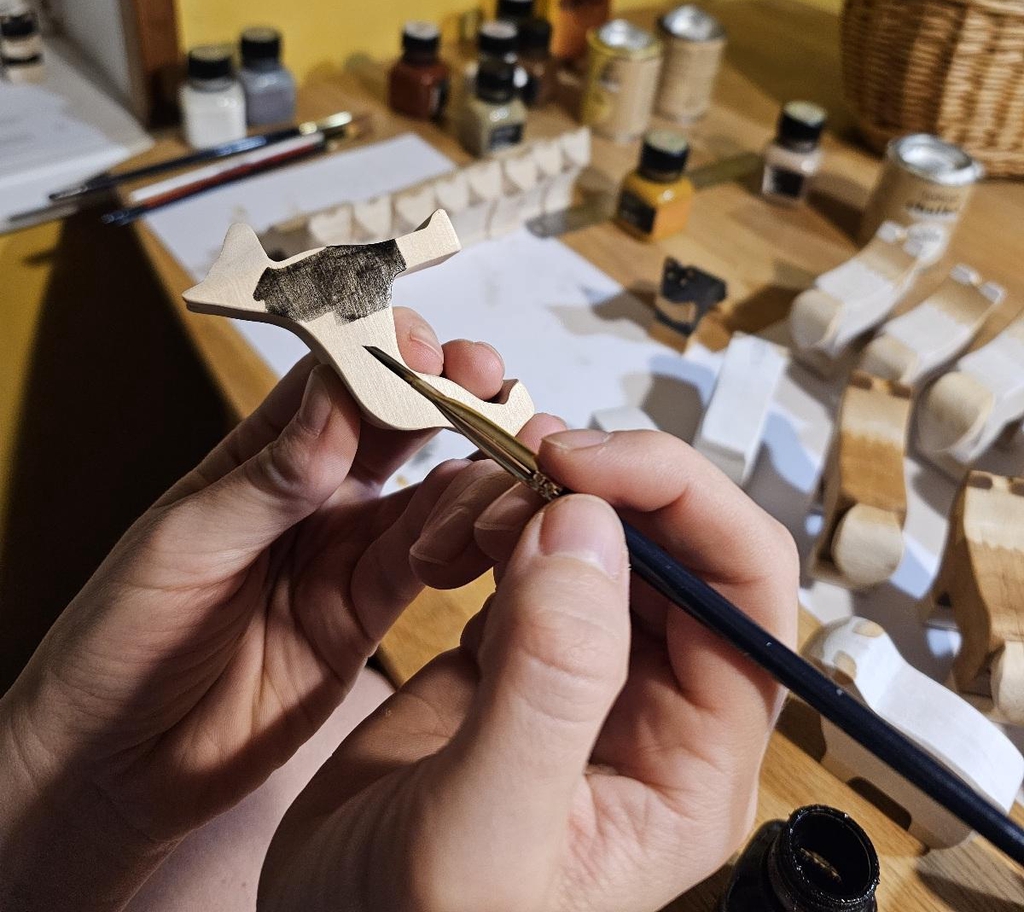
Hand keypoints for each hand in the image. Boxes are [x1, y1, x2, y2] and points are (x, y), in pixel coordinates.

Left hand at [0, 311, 531, 909]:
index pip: (334, 376)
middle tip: (485, 379)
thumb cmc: (117, 639)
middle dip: (446, 389)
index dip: (382, 349)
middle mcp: (313, 492)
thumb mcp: (185, 544)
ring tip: (502, 454)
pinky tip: (485, 522)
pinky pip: (427, 566)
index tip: (422, 346)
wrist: (109, 768)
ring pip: (426, 491)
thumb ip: (270, 481)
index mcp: (259, 453)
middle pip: (396, 420)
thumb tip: (340, 398)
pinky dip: (462, 539)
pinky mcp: (366, 618)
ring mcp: (345, 553)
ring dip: (469, 465)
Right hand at [259, 429, 798, 911]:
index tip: (591, 466)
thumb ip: (547, 685)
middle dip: (609, 487)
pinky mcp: (513, 656)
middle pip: (680, 547)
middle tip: (524, 463)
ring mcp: (581, 676)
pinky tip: (452, 539)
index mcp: (689, 765)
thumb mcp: (486, 832)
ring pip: (604, 538)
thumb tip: (586, 527)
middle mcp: (652, 711)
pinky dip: (494, 520)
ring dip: (546, 497)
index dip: (686, 507)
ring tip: (473, 518)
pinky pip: (531, 552)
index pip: (743, 597)